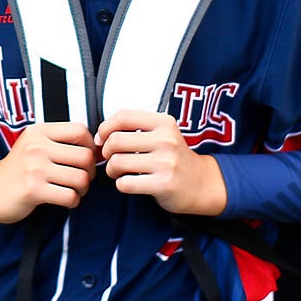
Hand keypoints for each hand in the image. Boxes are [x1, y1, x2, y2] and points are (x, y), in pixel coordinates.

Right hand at [0, 123, 96, 223]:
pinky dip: (73, 201)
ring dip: (83, 189)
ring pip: (81, 178)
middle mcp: (36, 146)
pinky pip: (70, 196)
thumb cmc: (18, 169)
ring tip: (73, 190)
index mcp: (39, 131)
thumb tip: (98, 148)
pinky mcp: (33, 190)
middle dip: (90, 172)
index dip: (90, 146)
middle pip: (85, 156)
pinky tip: (64, 200)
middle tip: (81, 179)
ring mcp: (34, 168)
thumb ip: (60, 142)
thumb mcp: (34, 145)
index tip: (84, 159)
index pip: (80, 130)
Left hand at [96, 109, 224, 215]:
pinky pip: (126, 183)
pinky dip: (121, 184)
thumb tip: (99, 136)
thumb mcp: (162, 134)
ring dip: (112, 170)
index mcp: (164, 122)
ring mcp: (166, 163)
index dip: (105, 128)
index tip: (102, 139)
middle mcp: (166, 140)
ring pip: (118, 162)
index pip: (123, 116)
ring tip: (119, 172)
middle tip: (111, 158)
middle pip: (116, 140)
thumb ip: (135, 129)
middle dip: (106, 152)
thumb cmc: (173, 158)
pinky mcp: (164, 184)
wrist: (201, 183)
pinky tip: (130, 183)